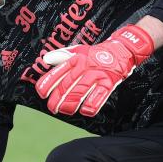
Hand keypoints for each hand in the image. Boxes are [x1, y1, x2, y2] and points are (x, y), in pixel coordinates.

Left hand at [35, 24, 154, 116]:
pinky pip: (99, 95)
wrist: (120, 50)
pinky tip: (85, 111)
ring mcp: (97, 74)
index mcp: (74, 59)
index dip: (48, 84)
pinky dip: (92, 105)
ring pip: (81, 91)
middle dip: (57, 99)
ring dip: (71, 104)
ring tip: (66, 111)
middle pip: (67, 85)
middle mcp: (84, 66)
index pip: (57, 73)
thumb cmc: (95, 54)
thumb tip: (46, 59)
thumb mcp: (78, 50)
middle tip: (53, 108)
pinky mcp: (109, 82)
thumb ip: (61, 55)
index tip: (42, 94)